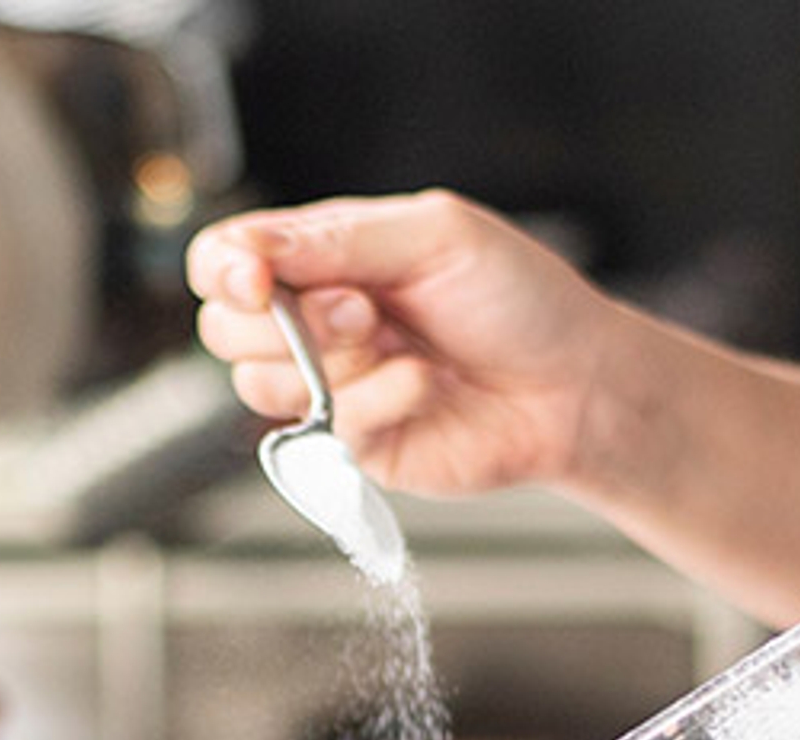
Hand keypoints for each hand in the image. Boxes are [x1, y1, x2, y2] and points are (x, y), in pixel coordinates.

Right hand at [186, 191, 635, 500]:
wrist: (575, 386)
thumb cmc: (521, 301)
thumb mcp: (434, 236)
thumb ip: (336, 239)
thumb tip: (248, 251)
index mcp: (328, 255)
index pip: (226, 257)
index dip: (227, 269)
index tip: (258, 278)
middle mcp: (316, 320)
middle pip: (224, 326)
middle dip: (286, 319)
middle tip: (363, 310)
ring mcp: (330, 385)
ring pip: (255, 384)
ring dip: (330, 361)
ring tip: (402, 347)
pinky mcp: (352, 444)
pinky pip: (320, 430)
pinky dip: (375, 402)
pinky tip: (425, 386)